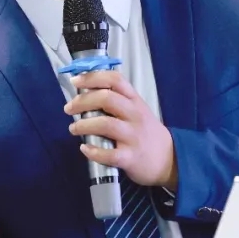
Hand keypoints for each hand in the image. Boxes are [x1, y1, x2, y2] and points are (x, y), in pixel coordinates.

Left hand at [64, 69, 177, 190]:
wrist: (169, 160)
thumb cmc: (146, 132)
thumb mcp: (137, 110)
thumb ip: (117, 101)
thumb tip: (85, 94)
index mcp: (135, 100)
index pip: (115, 80)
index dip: (93, 77)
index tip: (75, 81)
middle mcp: (135, 115)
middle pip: (107, 99)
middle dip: (83, 102)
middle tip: (69, 109)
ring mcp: (133, 137)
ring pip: (106, 124)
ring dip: (84, 125)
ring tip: (73, 129)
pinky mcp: (130, 158)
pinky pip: (108, 154)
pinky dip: (93, 151)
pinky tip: (85, 149)